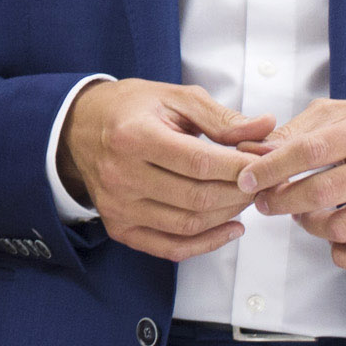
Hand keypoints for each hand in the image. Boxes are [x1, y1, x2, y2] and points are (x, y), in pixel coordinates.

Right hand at [55, 80, 273, 261]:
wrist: (80, 128)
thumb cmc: (131, 109)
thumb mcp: (175, 97)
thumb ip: (221, 118)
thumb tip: (264, 129)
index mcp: (135, 136)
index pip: (199, 163)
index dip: (239, 168)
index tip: (263, 163)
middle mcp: (122, 175)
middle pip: (197, 198)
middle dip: (239, 193)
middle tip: (260, 181)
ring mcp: (119, 206)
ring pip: (188, 225)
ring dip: (228, 216)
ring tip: (246, 198)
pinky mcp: (119, 227)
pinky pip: (170, 248)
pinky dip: (206, 244)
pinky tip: (230, 228)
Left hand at [233, 100, 345, 276]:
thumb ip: (300, 130)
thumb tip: (252, 152)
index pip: (312, 149)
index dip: (272, 167)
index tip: (246, 179)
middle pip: (322, 192)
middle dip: (281, 200)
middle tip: (265, 201)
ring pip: (341, 228)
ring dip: (309, 225)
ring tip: (303, 213)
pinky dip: (342, 255)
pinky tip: (334, 241)